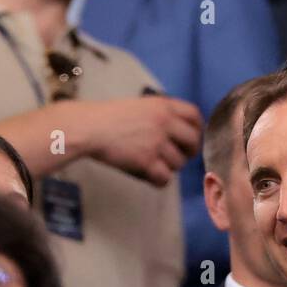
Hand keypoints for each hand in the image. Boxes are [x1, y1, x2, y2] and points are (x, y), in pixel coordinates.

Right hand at [85, 95, 201, 185]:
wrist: (88, 128)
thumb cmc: (109, 119)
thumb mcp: (140, 107)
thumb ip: (161, 116)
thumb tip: (181, 134)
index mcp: (162, 106)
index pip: (194, 115)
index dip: (197, 129)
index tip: (192, 138)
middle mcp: (163, 122)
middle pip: (193, 141)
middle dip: (189, 152)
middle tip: (177, 157)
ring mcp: (156, 142)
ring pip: (179, 163)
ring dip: (169, 167)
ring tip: (152, 163)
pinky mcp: (146, 160)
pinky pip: (165, 178)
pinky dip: (158, 180)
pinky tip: (149, 176)